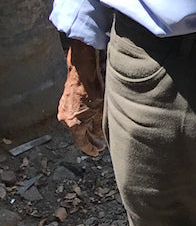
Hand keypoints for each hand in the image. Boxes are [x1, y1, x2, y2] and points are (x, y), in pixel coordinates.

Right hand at [57, 41, 106, 156]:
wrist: (82, 72)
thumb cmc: (93, 90)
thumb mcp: (101, 111)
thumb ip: (101, 126)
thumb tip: (102, 136)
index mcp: (74, 124)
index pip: (82, 143)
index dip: (90, 149)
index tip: (96, 153)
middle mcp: (66, 120)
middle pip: (79, 135)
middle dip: (90, 141)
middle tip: (99, 145)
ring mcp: (63, 111)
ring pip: (76, 126)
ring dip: (86, 130)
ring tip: (97, 133)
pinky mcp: (64, 104)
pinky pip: (73, 117)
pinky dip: (82, 122)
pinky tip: (90, 121)